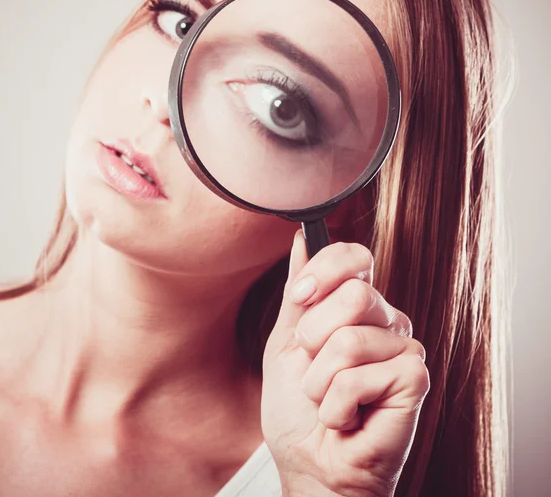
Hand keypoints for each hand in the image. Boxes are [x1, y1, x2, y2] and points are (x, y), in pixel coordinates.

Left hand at [261, 230, 429, 496]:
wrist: (309, 463)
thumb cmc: (297, 408)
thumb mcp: (286, 340)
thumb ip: (299, 291)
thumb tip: (301, 237)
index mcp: (356, 306)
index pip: (354, 256)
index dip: (324, 271)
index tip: (300, 299)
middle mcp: (385, 321)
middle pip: (355, 294)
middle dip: (315, 338)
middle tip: (314, 368)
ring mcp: (403, 348)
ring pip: (350, 339)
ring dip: (321, 380)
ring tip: (329, 399)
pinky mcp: (414, 379)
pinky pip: (361, 374)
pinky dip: (338, 403)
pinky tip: (348, 417)